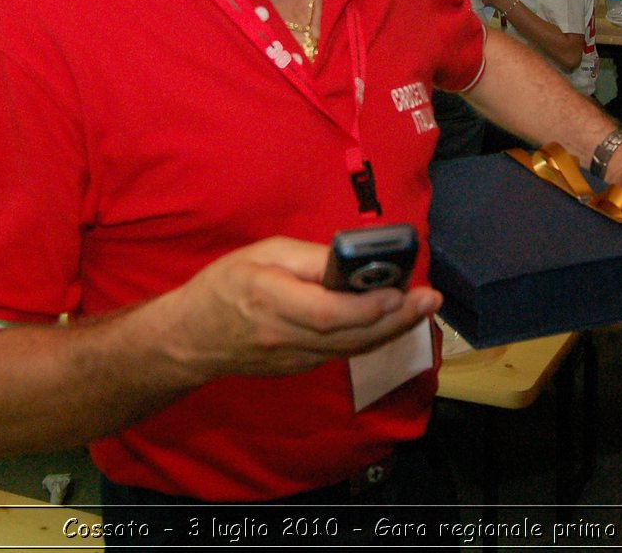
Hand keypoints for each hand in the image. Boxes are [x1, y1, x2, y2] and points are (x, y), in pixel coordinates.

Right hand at [161, 236, 441, 381]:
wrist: (191, 339)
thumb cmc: (223, 286)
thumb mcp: (261, 254)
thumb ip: (307, 258)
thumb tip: (350, 259)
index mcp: (271, 300)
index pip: (327, 312)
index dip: (367, 306)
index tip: (400, 290)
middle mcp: (285, 336)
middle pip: (351, 336)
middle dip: (396, 319)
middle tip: (430, 299)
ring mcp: (293, 359)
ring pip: (352, 349)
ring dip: (391, 330)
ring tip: (422, 307)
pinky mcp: (299, 368)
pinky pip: (341, 353)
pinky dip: (369, 337)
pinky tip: (391, 320)